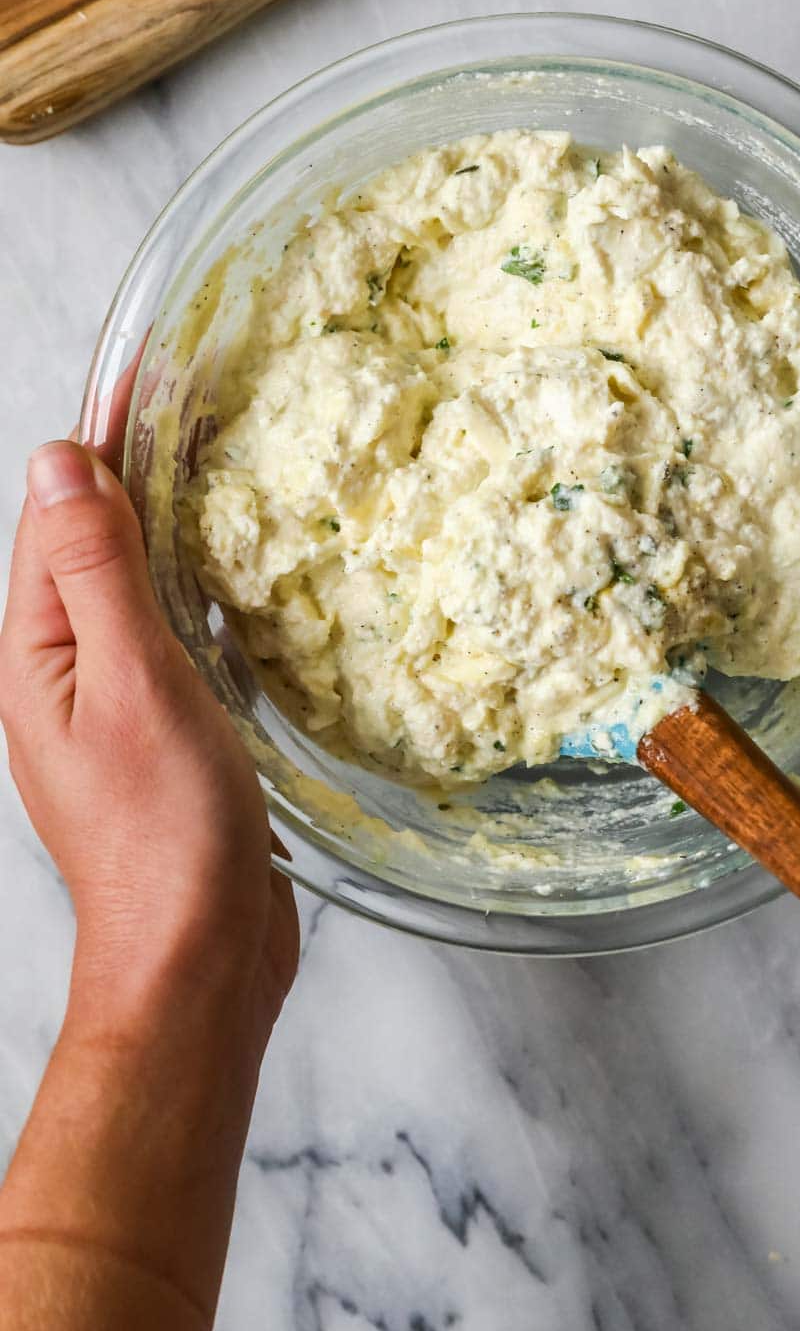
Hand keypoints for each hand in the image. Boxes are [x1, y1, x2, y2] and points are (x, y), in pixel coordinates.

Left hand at [0, 418, 300, 1330]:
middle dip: (128, 474)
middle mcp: (57, 674)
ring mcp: (106, 709)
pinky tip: (235, 585)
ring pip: (127, 593)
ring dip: (163, 532)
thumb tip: (58, 462)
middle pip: (83, 547)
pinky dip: (191, 595)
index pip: (52, 517)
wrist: (197, 956)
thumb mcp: (132, 682)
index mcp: (34, 654)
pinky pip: (163, 640)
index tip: (148, 373)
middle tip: (197, 405)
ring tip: (220, 474)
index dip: (97, 442)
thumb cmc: (164, 832)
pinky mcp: (156, 737)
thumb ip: (96, 572)